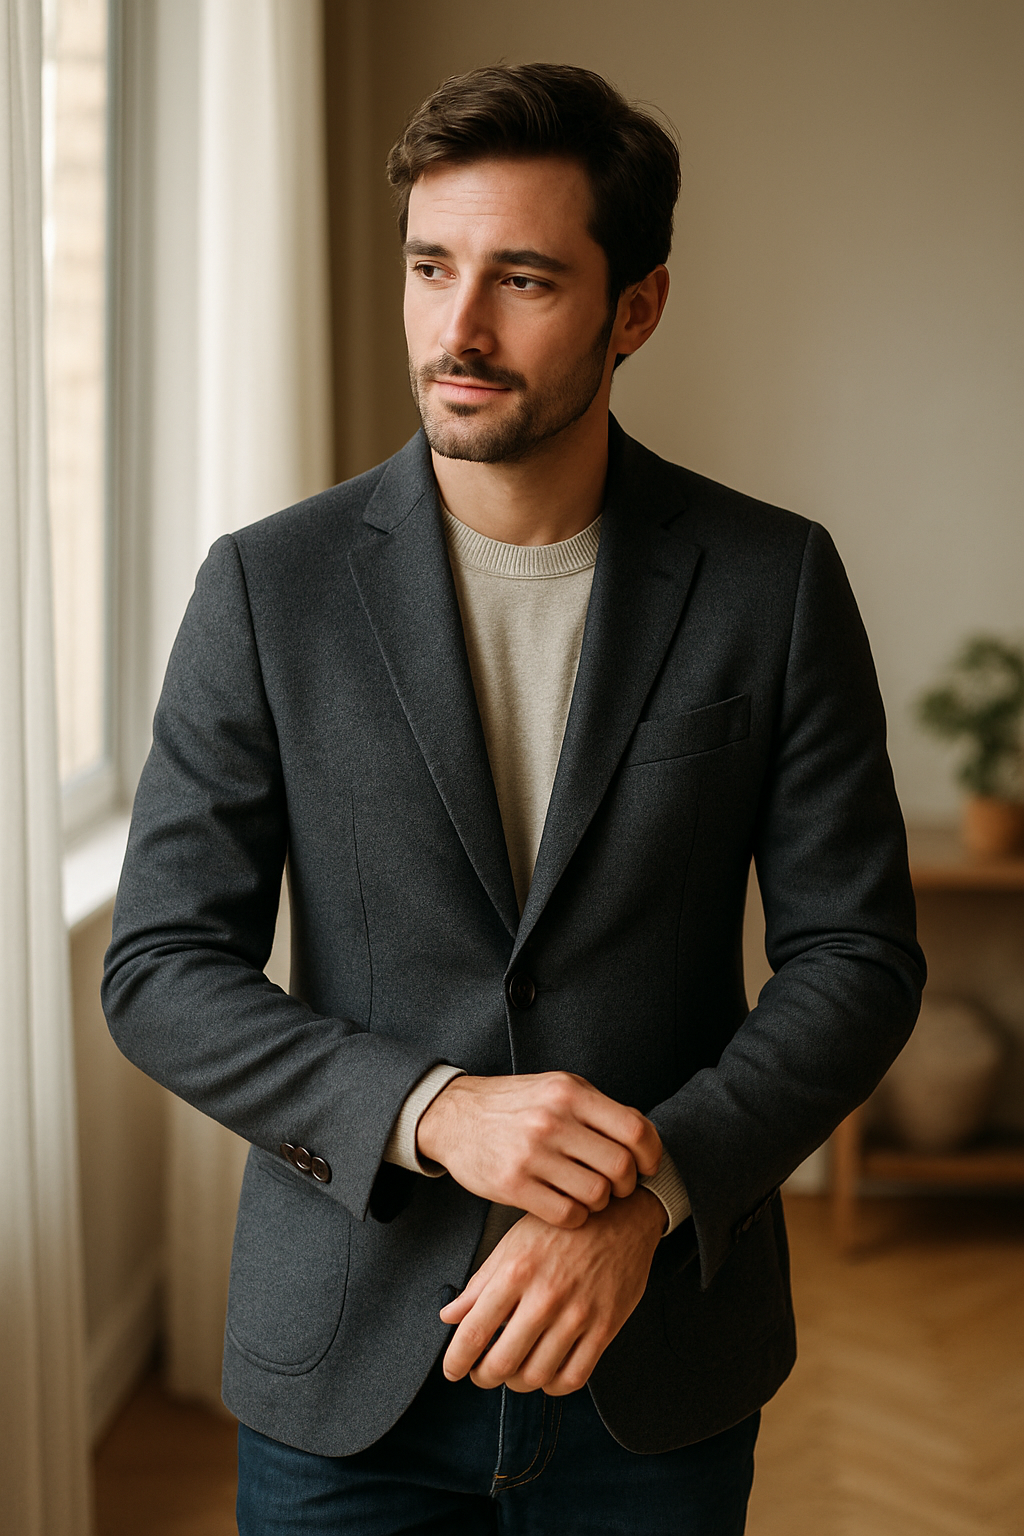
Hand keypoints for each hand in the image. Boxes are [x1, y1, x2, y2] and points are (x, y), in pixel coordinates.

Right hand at [417, 1071, 661, 1227]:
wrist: (455, 1116)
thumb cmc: (516, 1104)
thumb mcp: (557, 1088)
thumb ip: (599, 1109)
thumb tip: (644, 1138)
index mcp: (569, 1092)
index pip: (634, 1130)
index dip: (651, 1154)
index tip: (647, 1166)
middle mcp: (552, 1120)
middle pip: (620, 1167)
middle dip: (627, 1184)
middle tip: (617, 1185)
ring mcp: (531, 1154)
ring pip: (596, 1195)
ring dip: (600, 1202)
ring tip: (589, 1193)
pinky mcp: (513, 1185)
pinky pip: (567, 1215)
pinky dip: (576, 1216)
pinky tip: (567, 1204)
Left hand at [439, 1189, 665, 1394]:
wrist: (621, 1215)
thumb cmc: (560, 1229)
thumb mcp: (513, 1243)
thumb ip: (480, 1283)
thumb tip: (449, 1316)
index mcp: (516, 1271)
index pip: (474, 1333)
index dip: (456, 1361)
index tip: (452, 1371)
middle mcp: (546, 1296)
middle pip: (503, 1363)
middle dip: (484, 1377)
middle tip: (481, 1374)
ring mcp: (579, 1314)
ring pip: (537, 1376)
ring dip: (517, 1383)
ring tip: (513, 1370)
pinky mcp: (606, 1327)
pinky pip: (574, 1377)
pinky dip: (554, 1386)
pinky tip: (546, 1372)